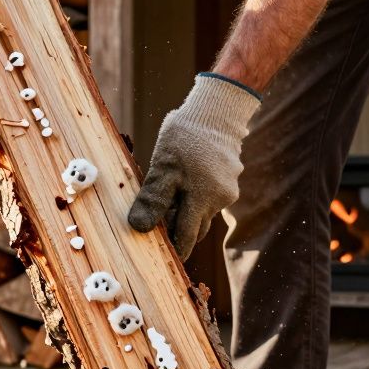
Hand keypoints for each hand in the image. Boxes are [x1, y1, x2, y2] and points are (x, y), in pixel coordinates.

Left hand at [128, 74, 261, 259]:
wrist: (217, 109)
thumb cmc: (187, 137)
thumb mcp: (163, 166)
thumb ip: (153, 198)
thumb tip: (139, 228)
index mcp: (203, 199)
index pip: (187, 235)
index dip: (177, 248)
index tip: (168, 260)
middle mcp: (220, 198)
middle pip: (197, 225)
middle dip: (181, 231)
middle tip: (162, 233)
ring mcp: (228, 187)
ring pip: (204, 209)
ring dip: (188, 210)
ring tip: (169, 202)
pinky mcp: (230, 175)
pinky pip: (211, 193)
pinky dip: (197, 194)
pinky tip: (185, 180)